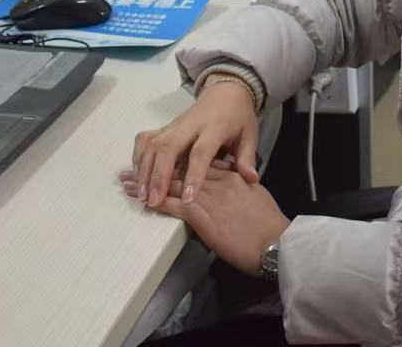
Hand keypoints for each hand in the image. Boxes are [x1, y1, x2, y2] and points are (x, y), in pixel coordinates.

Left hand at [119, 164, 290, 276]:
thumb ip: (242, 188)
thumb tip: (238, 186)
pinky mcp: (199, 215)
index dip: (180, 162)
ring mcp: (206, 197)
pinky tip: (140, 200)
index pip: (201, 163)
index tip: (167, 160)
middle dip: (157, 167)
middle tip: (135, 167)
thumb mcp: (257, 198)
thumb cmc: (269, 224)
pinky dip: (154, 201)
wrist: (273, 241)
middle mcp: (216, 181)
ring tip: (127, 181)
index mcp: (232, 176)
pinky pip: (171, 204)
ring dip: (147, 183)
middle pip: (180, 169)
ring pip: (170, 184)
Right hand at [131, 80, 259, 210]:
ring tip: (143, 195)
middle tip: (153, 201)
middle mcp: (190, 125)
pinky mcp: (164, 126)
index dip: (194, 175)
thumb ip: (246, 157)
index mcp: (214, 128)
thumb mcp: (249, 134)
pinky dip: (138, 157)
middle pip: (169, 148)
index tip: (188, 198)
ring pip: (153, 145)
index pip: (201, 152)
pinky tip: (137, 176)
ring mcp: (174, 125)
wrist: (225, 92)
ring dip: (144, 170)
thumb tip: (252, 180)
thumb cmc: (238, 118)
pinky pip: (145, 140)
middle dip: (159, 175)